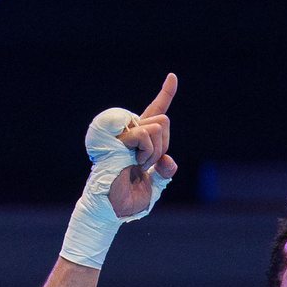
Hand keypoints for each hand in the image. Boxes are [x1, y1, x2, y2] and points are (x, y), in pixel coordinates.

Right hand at [106, 73, 176, 218]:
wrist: (114, 209)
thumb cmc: (129, 199)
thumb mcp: (155, 184)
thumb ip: (165, 170)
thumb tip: (169, 161)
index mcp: (140, 140)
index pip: (155, 113)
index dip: (165, 94)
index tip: (172, 76)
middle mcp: (129, 132)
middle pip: (163, 121)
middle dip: (164, 146)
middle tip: (145, 164)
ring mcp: (121, 134)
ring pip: (157, 127)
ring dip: (155, 152)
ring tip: (137, 166)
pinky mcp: (115, 138)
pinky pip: (146, 133)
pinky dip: (147, 152)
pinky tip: (133, 163)